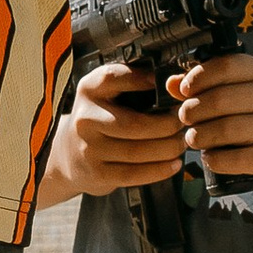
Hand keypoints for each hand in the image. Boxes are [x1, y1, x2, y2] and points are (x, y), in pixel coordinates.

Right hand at [44, 61, 186, 201]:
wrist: (67, 154)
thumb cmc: (100, 119)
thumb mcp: (106, 94)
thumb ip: (135, 83)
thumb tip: (177, 81)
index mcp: (89, 90)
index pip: (115, 78)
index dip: (144, 80)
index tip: (170, 86)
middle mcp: (86, 118)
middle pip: (136, 124)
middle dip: (168, 125)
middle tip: (184, 123)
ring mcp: (89, 148)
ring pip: (138, 152)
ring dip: (168, 148)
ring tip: (182, 143)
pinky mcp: (97, 173)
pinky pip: (134, 174)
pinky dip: (159, 170)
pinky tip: (174, 164)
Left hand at [171, 51, 252, 193]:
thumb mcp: (246, 95)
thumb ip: (209, 87)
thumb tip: (171, 84)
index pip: (227, 66)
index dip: (199, 77)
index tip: (184, 90)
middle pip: (222, 99)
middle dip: (194, 110)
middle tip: (185, 119)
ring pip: (227, 129)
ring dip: (201, 136)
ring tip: (193, 139)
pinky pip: (237, 158)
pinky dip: (216, 159)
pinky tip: (210, 158)